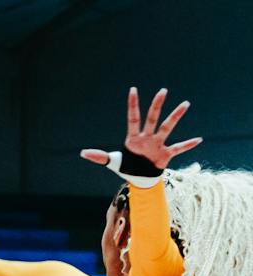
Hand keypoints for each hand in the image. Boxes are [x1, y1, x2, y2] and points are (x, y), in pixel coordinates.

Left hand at [81, 86, 201, 171]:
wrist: (140, 178)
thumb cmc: (127, 167)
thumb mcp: (112, 162)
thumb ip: (99, 156)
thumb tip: (82, 153)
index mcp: (133, 138)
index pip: (132, 118)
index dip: (132, 105)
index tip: (133, 90)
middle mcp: (147, 137)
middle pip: (152, 118)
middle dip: (156, 105)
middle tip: (163, 91)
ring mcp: (157, 144)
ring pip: (168, 127)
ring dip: (175, 116)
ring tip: (185, 104)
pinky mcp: (165, 155)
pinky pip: (178, 148)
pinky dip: (188, 145)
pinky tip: (198, 139)